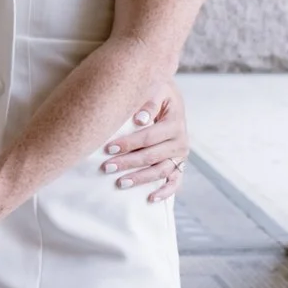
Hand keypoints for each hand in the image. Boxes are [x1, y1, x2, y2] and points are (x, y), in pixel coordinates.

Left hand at [101, 79, 188, 202]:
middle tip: (106, 167)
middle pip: (152, 156)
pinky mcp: (179, 164)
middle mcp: (181, 141)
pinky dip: (165, 192)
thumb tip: (139, 120)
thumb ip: (148, 102)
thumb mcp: (155, 89)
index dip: (129, 143)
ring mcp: (180, 155)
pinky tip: (150, 198)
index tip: (109, 148)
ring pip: (160, 171)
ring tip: (120, 183)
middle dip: (128, 163)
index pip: (149, 136)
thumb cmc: (156, 91)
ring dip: (140, 179)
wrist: (167, 95)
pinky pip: (175, 182)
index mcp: (175, 122)